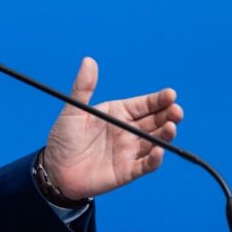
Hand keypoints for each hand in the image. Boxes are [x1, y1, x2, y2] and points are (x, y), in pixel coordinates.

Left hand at [43, 57, 181, 199]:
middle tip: (176, 110)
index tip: (171, 94)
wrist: (55, 169)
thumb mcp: (73, 111)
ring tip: (170, 126)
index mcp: (118, 113)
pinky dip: (154, 160)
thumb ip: (83, 88)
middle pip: (155, 122)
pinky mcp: (127, 171)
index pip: (144, 104)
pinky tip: (159, 151)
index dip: (159, 100)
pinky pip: (145, 165)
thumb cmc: (63, 138)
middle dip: (168, 115)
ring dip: (165, 135)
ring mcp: (129, 151)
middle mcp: (128, 131)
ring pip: (154, 142)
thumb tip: (88, 61)